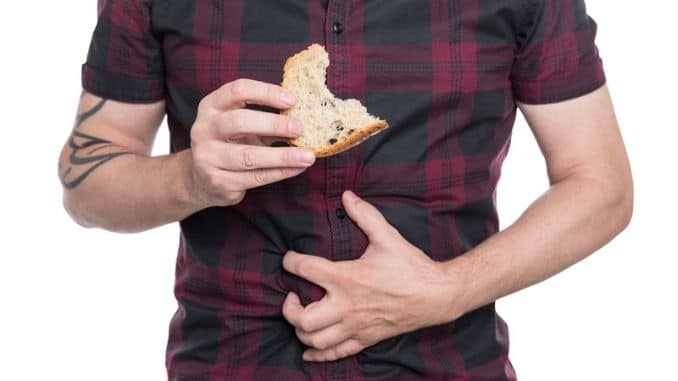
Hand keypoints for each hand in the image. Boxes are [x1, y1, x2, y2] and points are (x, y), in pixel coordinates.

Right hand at [188, 79, 315, 207]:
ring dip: (283, 156)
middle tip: (300, 128)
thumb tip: (304, 115)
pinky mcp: (218, 182)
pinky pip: (255, 178)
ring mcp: (208, 157)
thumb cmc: (230, 144)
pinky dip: (280, 173)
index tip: (292, 100)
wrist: (200, 180)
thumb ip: (265, 118)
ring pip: (249, 156)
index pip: (237, 91)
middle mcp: (204, 130)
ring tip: (308, 156)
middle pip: (239, 121)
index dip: (266, 93)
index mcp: (211, 107)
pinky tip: (296, 168)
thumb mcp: (240, 125)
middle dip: (273, 124)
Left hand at [282, 191, 460, 361]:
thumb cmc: (411, 266)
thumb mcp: (387, 236)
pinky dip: (318, 354)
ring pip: (315, 340)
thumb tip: (347, 195)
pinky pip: (336, 354)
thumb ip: (364, 215)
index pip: (305, 269)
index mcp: (348, 278)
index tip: (289, 259)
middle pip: (302, 318)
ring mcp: (355, 326)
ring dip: (301, 330)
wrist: (437, 295)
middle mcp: (347, 306)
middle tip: (292, 296)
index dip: (290, 261)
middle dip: (289, 309)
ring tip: (303, 316)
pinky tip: (309, 349)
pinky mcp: (365, 338)